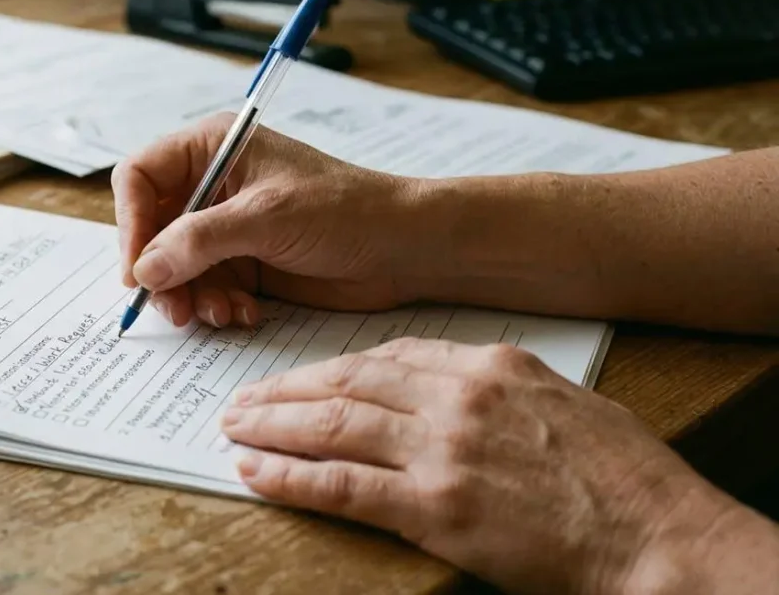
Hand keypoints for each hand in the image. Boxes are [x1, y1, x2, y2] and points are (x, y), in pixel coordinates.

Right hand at [111, 112, 429, 328]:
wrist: (403, 248)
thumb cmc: (345, 211)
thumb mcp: (266, 219)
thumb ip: (199, 241)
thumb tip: (144, 269)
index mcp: (212, 148)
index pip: (140, 178)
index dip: (131, 224)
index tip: (138, 270)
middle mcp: (211, 184)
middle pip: (150, 230)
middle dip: (162, 273)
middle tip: (176, 310)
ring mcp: (226, 226)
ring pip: (174, 266)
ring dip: (191, 296)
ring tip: (222, 314)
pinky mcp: (243, 262)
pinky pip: (205, 288)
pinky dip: (217, 306)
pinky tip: (246, 314)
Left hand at [219, 337, 778, 593]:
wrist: (655, 533)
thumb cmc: (621, 473)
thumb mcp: (560, 398)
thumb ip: (495, 387)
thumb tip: (444, 390)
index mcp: (487, 365)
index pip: (386, 357)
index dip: (330, 370)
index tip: (298, 378)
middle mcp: (456, 398)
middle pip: (347, 383)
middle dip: (286, 390)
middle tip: (243, 398)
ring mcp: (442, 451)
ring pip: (333, 426)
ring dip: (273, 427)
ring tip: (234, 429)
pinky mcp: (435, 508)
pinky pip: (343, 485)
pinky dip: (291, 478)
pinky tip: (255, 473)